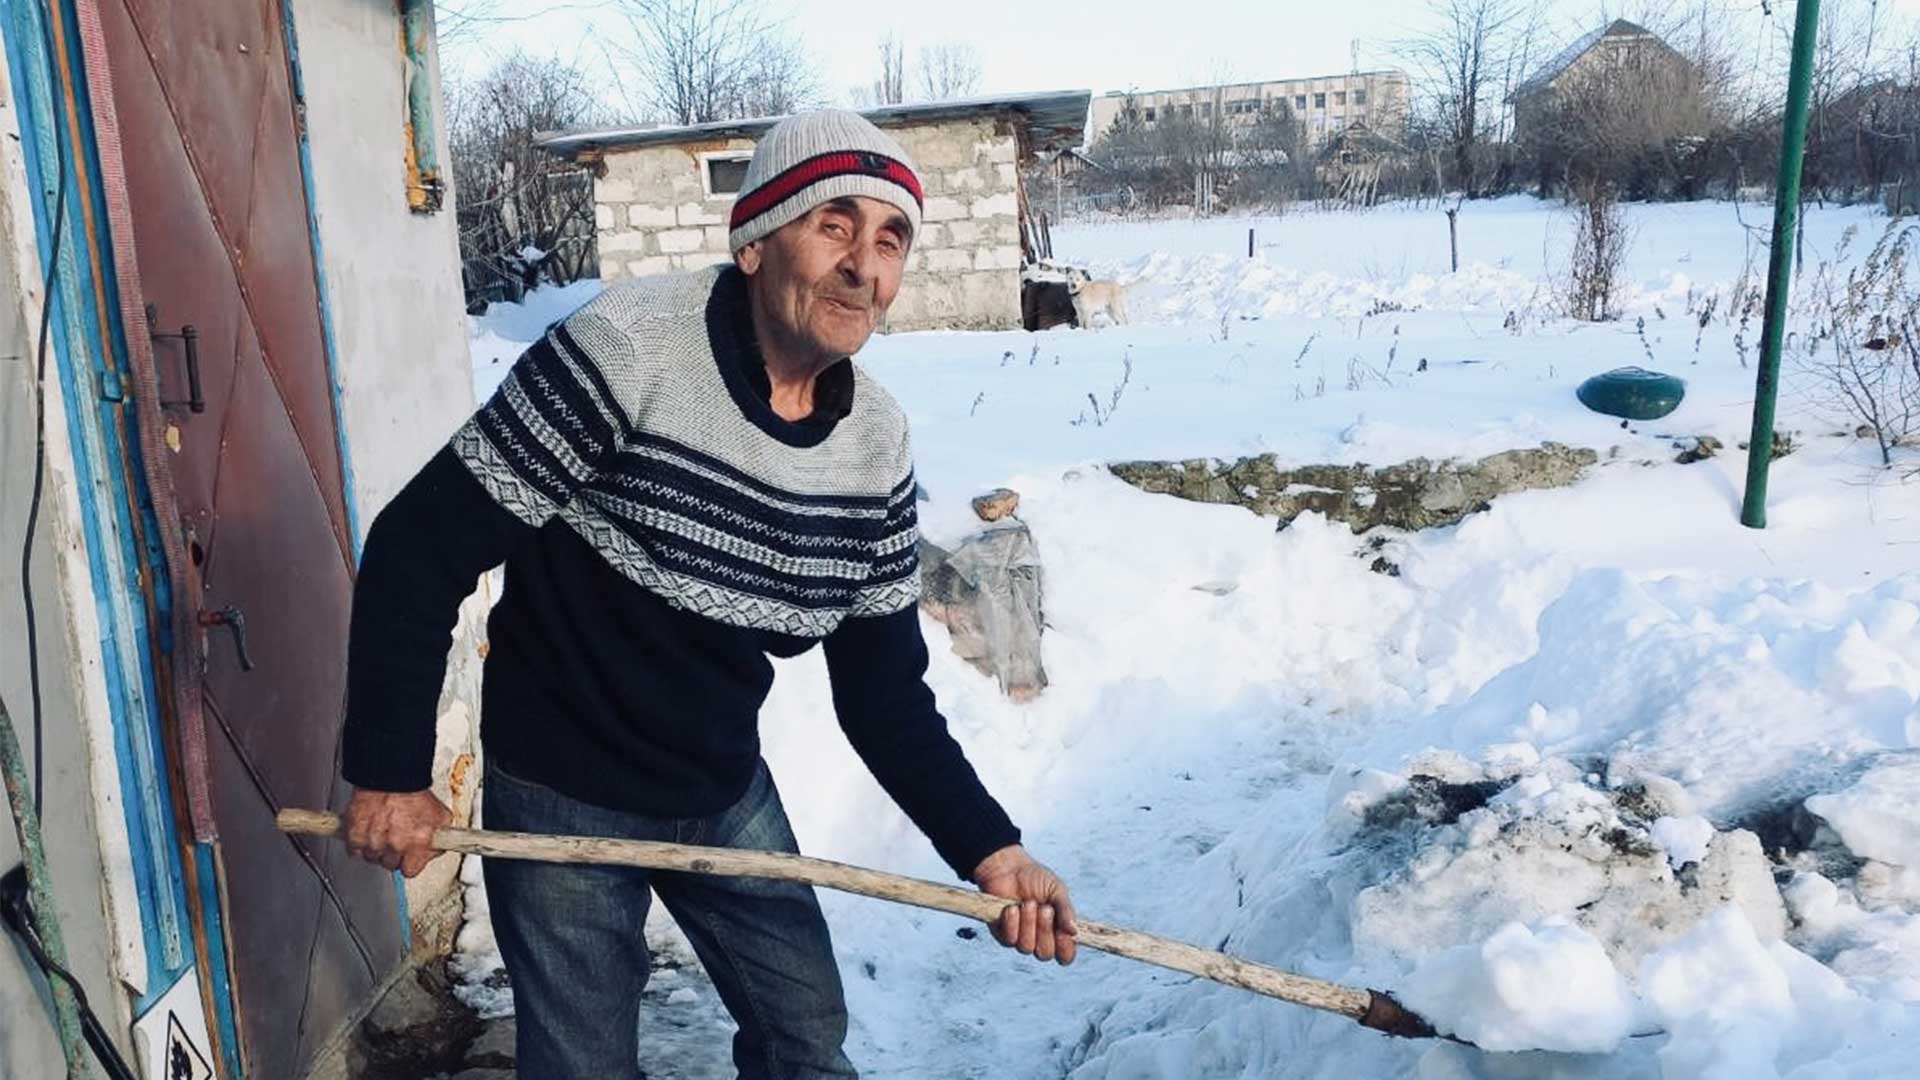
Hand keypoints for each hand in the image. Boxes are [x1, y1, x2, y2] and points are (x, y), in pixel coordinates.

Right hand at [343, 788, 450, 878]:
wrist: (389, 776)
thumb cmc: (412, 792)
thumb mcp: (440, 815)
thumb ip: (441, 837)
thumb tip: (438, 847)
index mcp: (418, 844)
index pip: (411, 870)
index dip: (410, 862)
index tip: (408, 857)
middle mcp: (396, 846)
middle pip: (391, 864)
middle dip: (393, 853)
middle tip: (394, 838)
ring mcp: (374, 843)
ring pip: (372, 857)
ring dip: (376, 848)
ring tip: (381, 830)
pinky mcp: (355, 837)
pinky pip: (355, 850)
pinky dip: (359, 842)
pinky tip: (367, 830)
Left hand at [972, 845, 1076, 965]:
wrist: (1007, 868)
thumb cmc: (1035, 878)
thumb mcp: (1056, 890)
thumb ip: (1066, 910)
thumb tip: (1074, 932)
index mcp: (1057, 931)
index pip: (1065, 954)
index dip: (1066, 949)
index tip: (1065, 933)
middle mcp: (1039, 939)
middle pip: (1045, 954)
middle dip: (1045, 930)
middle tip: (1044, 908)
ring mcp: (1021, 938)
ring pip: (1026, 948)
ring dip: (1028, 923)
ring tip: (1028, 903)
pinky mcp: (1003, 935)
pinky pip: (1010, 940)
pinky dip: (1012, 923)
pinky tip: (1012, 908)